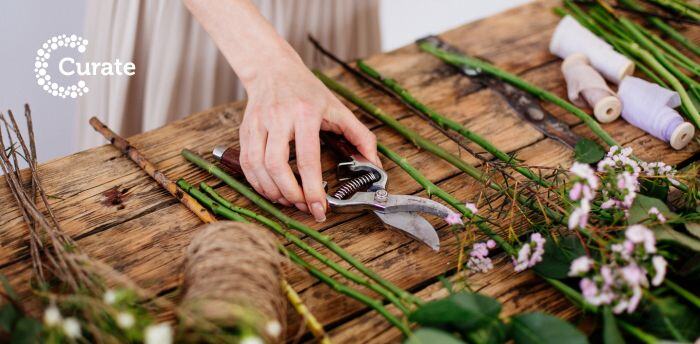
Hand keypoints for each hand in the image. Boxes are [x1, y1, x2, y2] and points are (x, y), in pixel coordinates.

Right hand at [238, 59, 380, 221]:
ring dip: (272, 191)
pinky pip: (246, 162)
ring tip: (288, 201)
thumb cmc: (308, 90)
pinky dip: (257, 182)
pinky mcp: (245, 130)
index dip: (313, 189)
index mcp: (305, 113)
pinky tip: (270, 190)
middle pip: (277, 166)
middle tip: (304, 207)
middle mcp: (278, 118)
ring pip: (257, 166)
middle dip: (290, 194)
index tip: (320, 208)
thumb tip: (374, 163)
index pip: (307, 159)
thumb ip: (360, 136)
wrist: (273, 69)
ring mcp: (258, 124)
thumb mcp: (339, 108)